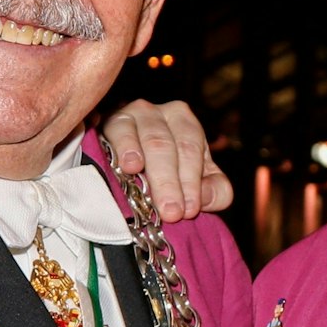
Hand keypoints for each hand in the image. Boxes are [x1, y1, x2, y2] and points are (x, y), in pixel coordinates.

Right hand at [102, 99, 233, 222]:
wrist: (124, 165)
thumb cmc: (167, 173)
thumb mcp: (197, 182)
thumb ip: (215, 191)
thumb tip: (204, 198)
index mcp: (184, 122)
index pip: (191, 149)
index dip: (191, 181)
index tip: (188, 210)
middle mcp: (159, 113)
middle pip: (167, 146)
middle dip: (169, 182)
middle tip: (170, 213)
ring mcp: (133, 114)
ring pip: (147, 139)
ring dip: (151, 169)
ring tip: (148, 192)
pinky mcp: (111, 122)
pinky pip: (120, 130)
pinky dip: (125, 148)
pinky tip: (128, 166)